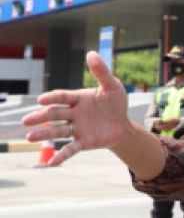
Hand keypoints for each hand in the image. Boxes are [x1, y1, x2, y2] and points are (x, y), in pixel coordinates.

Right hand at [23, 52, 133, 166]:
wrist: (123, 124)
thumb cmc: (115, 103)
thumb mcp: (112, 86)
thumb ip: (102, 72)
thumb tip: (91, 53)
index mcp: (78, 98)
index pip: (62, 97)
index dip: (52, 98)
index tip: (41, 100)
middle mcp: (73, 113)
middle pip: (55, 114)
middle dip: (41, 117)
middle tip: (26, 121)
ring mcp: (76, 128)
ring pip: (57, 131)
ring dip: (44, 135)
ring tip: (30, 137)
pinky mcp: (83, 142)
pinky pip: (70, 149)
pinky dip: (60, 156)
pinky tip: (50, 164)